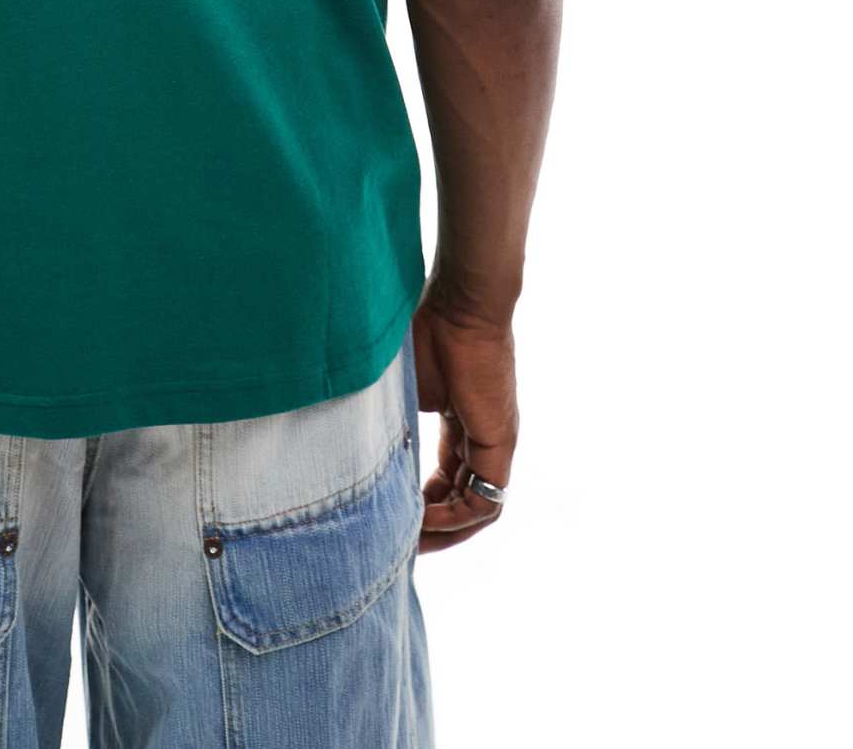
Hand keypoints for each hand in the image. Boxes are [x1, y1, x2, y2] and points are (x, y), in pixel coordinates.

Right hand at [410, 285, 518, 552]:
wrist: (462, 304)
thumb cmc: (429, 332)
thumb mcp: (402, 388)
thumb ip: (390, 421)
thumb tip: (353, 445)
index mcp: (461, 424)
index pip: (447, 480)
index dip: (422, 504)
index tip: (394, 519)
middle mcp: (482, 439)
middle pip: (465, 502)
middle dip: (434, 530)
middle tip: (401, 547)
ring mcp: (494, 444)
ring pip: (477, 509)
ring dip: (446, 531)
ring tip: (410, 543)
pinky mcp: (500, 445)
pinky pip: (484, 500)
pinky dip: (454, 517)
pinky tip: (423, 520)